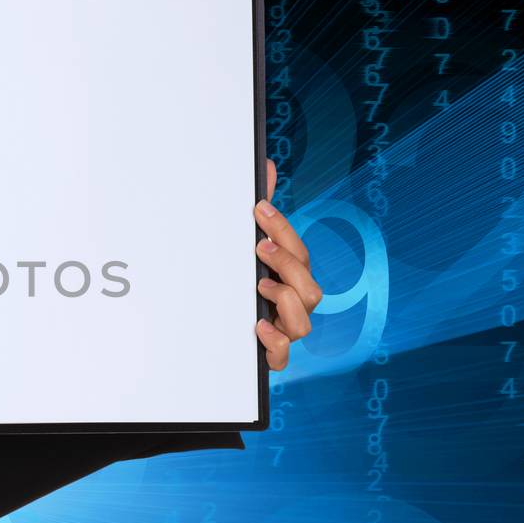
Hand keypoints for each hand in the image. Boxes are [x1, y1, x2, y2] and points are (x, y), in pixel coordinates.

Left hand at [253, 159, 322, 371]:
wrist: (213, 331)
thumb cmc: (240, 282)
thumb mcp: (246, 246)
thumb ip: (260, 213)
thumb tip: (266, 165)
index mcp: (290, 278)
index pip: (299, 252)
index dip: (282, 229)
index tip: (258, 210)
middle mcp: (292, 305)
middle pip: (310, 287)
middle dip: (288, 264)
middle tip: (260, 247)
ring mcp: (283, 330)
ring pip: (304, 322)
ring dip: (285, 301)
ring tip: (260, 286)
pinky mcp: (268, 355)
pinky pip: (282, 357)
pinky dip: (274, 343)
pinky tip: (257, 324)